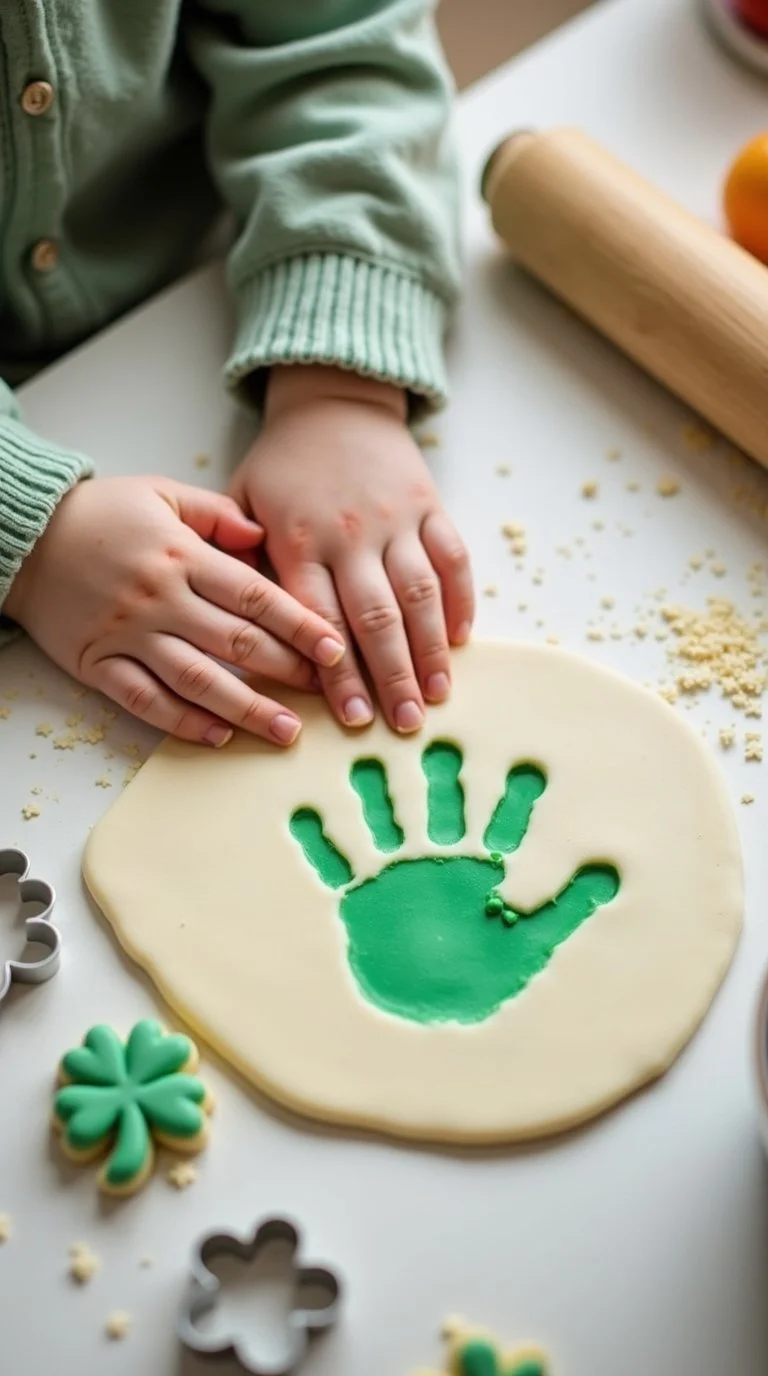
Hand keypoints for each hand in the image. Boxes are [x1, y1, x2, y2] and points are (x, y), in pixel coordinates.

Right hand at [5, 475, 345, 745]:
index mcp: (182, 556)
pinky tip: (217, 736)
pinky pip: (145, 700)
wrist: (22, 535)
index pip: (256, 596)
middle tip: (326, 695)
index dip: (301, 625)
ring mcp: (128, 635)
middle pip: (237, 642)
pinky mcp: (98, 663)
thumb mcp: (161, 493)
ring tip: (285, 731)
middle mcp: (160, 599)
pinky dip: (182, 721)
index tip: (336, 650)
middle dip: (288, 671)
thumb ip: (217, 514)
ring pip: (198, 679)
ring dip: (246, 709)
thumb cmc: (100, 513)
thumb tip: (263, 535)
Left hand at [230, 366, 473, 733]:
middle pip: (376, 617)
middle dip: (392, 677)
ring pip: (420, 593)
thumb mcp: (242, 501)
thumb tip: (236, 626)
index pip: (320, 619)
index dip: (339, 673)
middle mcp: (350, 533)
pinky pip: (452, 557)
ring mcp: (396, 519)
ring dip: (431, 651)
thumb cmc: (283, 464)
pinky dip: (460, 600)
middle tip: (403, 726)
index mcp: (299, 539)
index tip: (352, 717)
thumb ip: (237, 561)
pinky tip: (460, 640)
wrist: (335, 400)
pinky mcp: (430, 504)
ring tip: (437, 696)